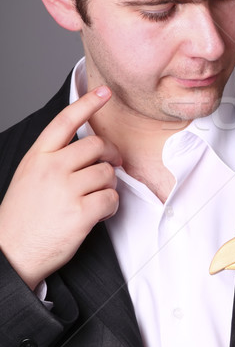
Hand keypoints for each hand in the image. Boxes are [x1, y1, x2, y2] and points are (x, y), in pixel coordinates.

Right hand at [0, 86, 120, 289]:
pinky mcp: (80, 213)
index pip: (65, 121)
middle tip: (110, 166)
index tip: (104, 92)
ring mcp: (66, 190)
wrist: (10, 254)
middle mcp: (51, 168)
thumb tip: (92, 148)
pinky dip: (110, 207)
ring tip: (94, 198)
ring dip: (108, 186)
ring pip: (107, 173)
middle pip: (97, 145)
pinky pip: (112, 198)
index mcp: (38, 156)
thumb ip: (55, 158)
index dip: (87, 103)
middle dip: (110, 155)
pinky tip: (98, 214)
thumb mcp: (30, 176)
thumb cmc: (24, 215)